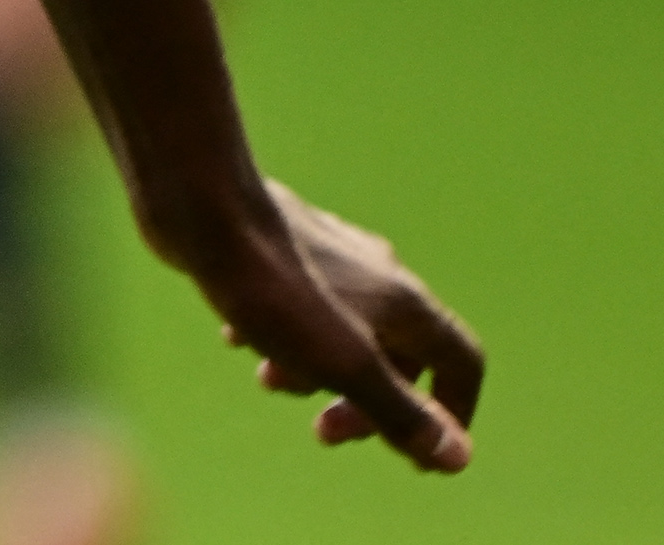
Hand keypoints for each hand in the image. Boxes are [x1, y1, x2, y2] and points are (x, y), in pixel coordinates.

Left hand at [180, 177, 484, 472]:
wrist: (201, 205)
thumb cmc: (275, 290)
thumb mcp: (343, 366)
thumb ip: (400, 412)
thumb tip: (457, 458)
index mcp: (405, 302)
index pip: (462, 361)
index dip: (453, 411)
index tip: (415, 454)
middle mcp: (379, 273)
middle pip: (399, 357)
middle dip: (365, 405)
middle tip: (323, 433)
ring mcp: (331, 256)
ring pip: (343, 333)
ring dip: (312, 372)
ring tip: (267, 378)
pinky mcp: (282, 246)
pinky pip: (296, 306)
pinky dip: (276, 335)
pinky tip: (235, 337)